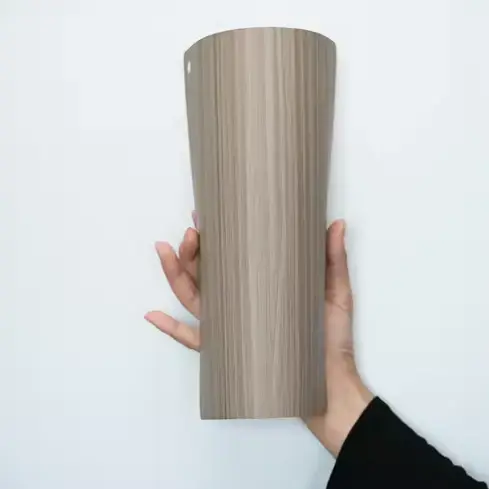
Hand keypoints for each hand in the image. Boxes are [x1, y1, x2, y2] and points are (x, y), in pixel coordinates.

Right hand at [145, 214, 372, 455]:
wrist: (332, 383)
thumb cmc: (332, 338)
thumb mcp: (336, 294)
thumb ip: (333, 260)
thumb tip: (337, 223)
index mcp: (259, 287)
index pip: (232, 257)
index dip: (216, 236)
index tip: (206, 214)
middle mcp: (240, 305)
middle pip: (206, 274)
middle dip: (191, 251)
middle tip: (190, 232)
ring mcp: (230, 328)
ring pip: (193, 298)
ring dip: (175, 275)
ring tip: (167, 251)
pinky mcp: (228, 353)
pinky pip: (193, 340)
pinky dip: (169, 329)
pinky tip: (152, 315)